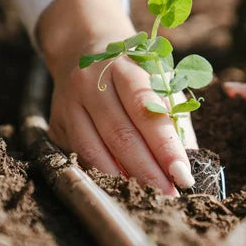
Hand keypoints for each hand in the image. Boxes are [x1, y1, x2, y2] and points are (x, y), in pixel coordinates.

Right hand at [37, 0, 195, 195]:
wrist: (84, 48)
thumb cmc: (134, 73)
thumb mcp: (159, 81)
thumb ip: (175, 117)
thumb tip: (189, 161)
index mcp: (125, 67)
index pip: (146, 110)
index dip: (165, 146)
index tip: (184, 175)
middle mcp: (92, 82)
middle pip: (120, 134)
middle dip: (148, 171)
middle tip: (170, 195)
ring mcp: (69, 102)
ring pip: (94, 150)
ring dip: (124, 179)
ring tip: (150, 196)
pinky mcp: (56, 122)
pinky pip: (79, 156)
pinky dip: (102, 175)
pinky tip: (122, 187)